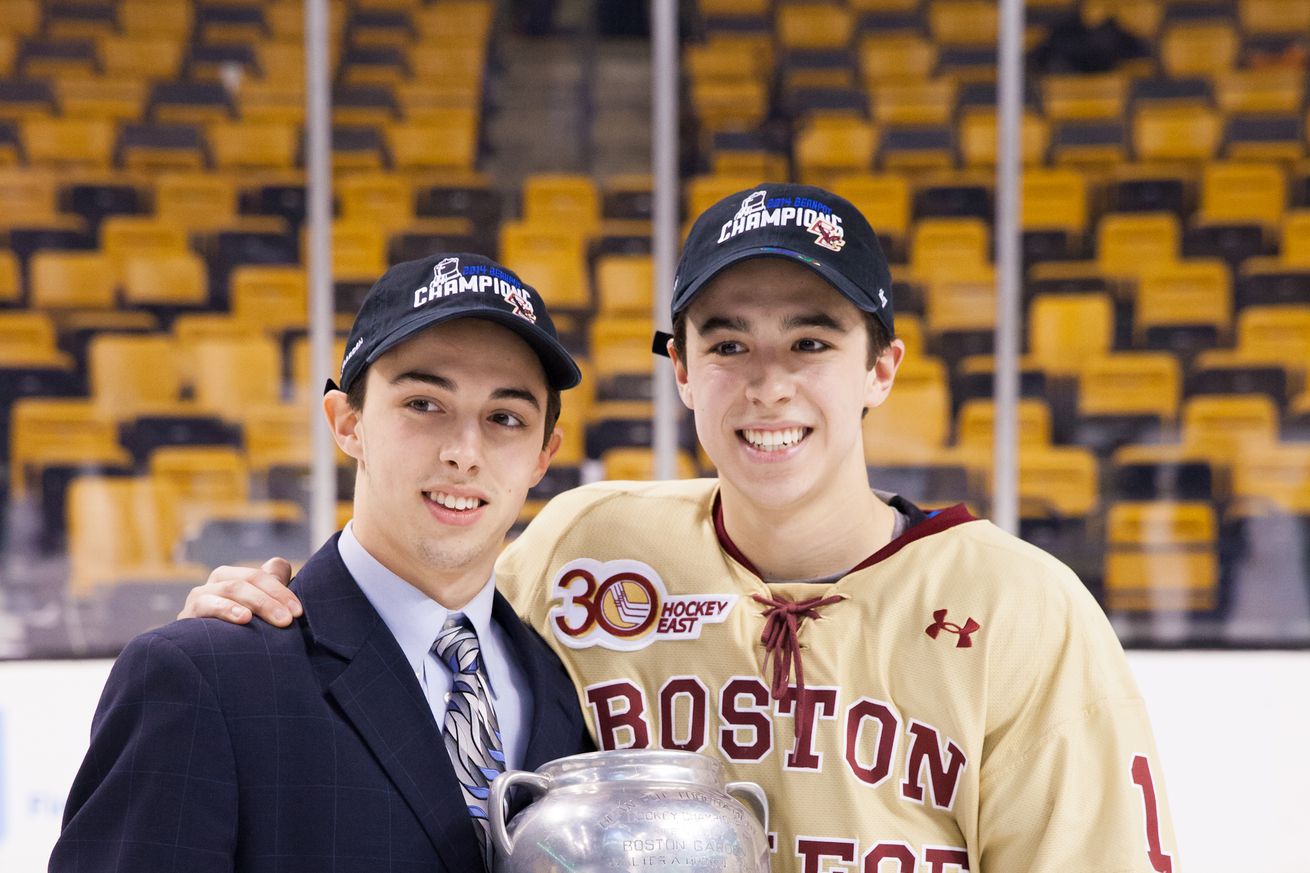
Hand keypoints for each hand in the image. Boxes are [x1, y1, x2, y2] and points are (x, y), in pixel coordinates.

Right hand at [178, 558, 301, 626]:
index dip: (282, 591)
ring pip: (230, 589)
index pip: (261, 575)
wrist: (204, 663)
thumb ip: (270, 586)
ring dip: (256, 602)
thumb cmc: (237, 634)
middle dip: (272, 599)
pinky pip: (205, 605)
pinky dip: (226, 609)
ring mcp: (199, 597)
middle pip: (248, 580)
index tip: (299, 612)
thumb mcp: (256, 610)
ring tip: (276, 619)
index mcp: (235, 577)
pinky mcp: (186, 615)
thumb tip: (280, 564)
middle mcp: (216, 583)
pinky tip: (243, 618)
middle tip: (289, 620)